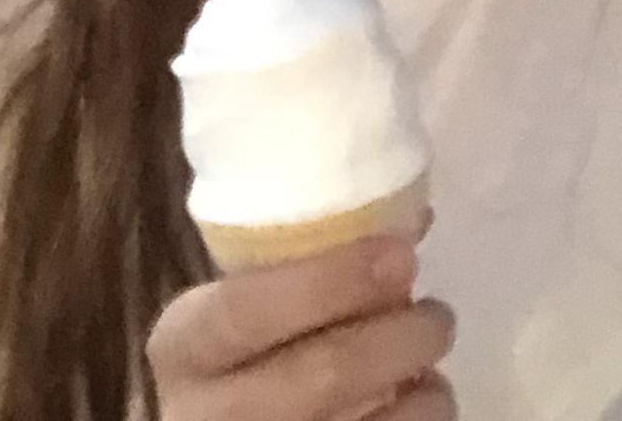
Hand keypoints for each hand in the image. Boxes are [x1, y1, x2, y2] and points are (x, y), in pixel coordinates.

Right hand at [147, 233, 455, 419]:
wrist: (222, 420)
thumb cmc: (236, 353)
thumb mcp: (240, 307)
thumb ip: (306, 263)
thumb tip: (412, 220)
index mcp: (186, 345)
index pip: (245, 310)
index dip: (330, 280)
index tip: (399, 253)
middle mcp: (211, 412)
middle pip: (322, 374)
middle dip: (399, 336)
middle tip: (436, 314)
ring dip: (423, 387)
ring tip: (429, 358)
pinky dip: (421, 416)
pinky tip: (419, 397)